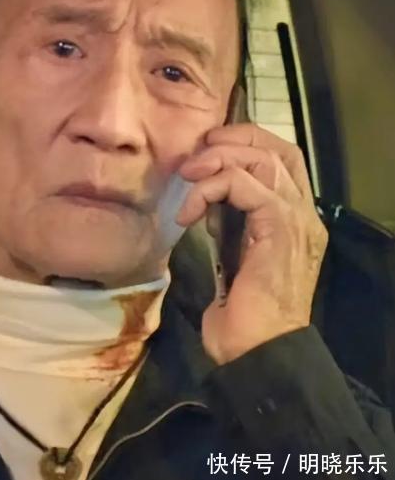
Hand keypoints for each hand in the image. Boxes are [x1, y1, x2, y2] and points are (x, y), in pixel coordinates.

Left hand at [176, 124, 328, 364]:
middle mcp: (303, 216)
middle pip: (279, 150)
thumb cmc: (242, 317)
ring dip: (217, 161)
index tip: (207, 149)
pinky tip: (189, 212)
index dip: (246, 144)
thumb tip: (207, 201)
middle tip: (197, 153)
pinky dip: (210, 189)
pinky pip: (245, 186)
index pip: (282, 162)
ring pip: (263, 161)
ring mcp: (296, 221)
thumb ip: (230, 226)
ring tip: (187, 177)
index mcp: (294, 222)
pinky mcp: (279, 228)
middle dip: (234, 140)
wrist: (258, 351)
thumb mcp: (232, 259)